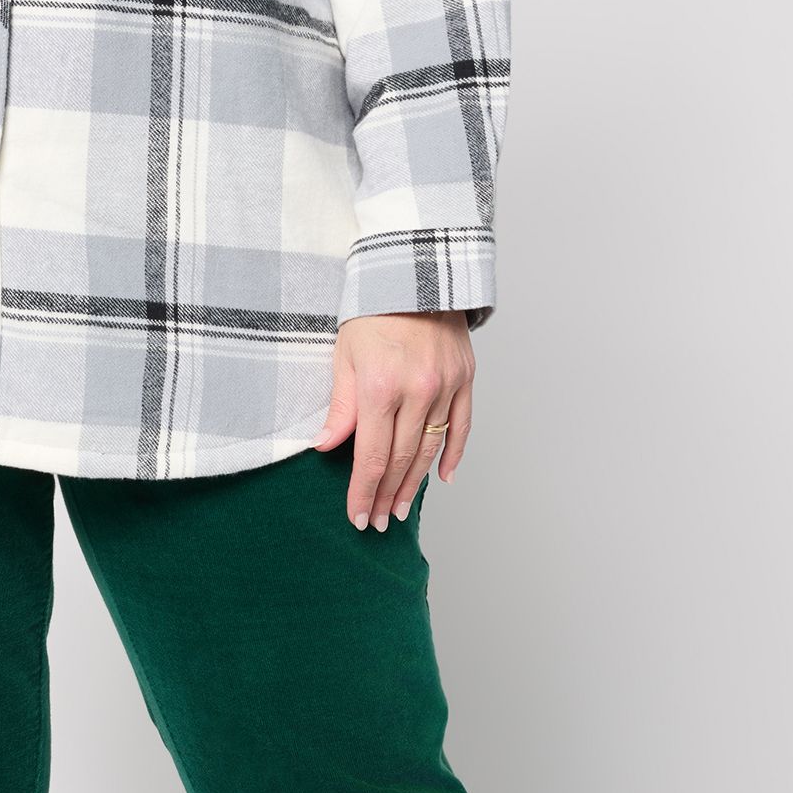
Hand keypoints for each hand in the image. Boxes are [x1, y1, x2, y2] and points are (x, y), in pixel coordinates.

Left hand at [314, 311, 473, 530]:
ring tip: (400, 509)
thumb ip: (340, 406)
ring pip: (431, 449)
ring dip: (415, 485)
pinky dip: (454, 455)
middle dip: (386, 496)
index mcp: (381, 387)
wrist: (415, 269)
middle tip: (377, 522)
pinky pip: (463, 426)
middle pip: (402, 460)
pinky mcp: (465, 377)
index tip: (358, 517)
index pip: (372, 456)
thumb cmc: (372, 312)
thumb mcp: (344, 356)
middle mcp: (418, 390)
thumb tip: (327, 447)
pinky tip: (443, 479)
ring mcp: (446, 385)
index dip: (364, 492)